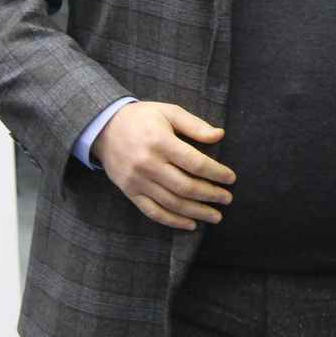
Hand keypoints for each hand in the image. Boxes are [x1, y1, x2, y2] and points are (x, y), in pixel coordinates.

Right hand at [92, 101, 234, 230]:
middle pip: (185, 186)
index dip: (216, 173)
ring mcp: (137, 181)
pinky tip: (190, 224)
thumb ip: (195, 125)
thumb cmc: (142, 118)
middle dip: (210, 195)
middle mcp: (148, 164)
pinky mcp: (129, 192)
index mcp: (160, 142)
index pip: (195, 163)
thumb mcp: (169, 112)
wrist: (104, 128)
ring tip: (216, 216)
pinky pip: (153, 211)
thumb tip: (220, 136)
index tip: (231, 179)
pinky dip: (173, 221)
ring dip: (196, 212)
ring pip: (171, 203)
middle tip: (228, 199)